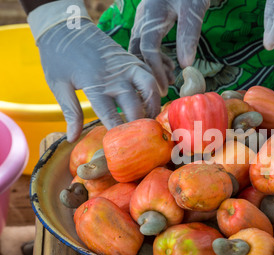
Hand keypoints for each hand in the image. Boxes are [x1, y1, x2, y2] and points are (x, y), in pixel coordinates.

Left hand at [28, 0, 160, 141]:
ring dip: (153, 105)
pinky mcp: (131, 59)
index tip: (122, 146)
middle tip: (140, 138)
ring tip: (150, 119)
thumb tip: (73, 138)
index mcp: (95, 84)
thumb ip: (70, 112)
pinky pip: (149, 76)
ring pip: (149, 88)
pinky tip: (151, 101)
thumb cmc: (58, 58)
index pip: (112, 115)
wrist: (65, 27)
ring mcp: (126, 66)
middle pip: (135, 105)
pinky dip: (154, 89)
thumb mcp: (59, 86)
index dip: (118, 132)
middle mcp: (115, 76)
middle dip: (139, 124)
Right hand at [129, 0, 209, 95]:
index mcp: (152, 15)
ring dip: (151, 65)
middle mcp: (143, 18)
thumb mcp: (194, 8)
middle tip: (163, 88)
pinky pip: (145, 42)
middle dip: (148, 71)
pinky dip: (154, 57)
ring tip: (168, 79)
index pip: (148, 49)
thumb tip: (186, 65)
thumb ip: (189, 35)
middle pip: (137, 50)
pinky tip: (169, 65)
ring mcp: (144, 18)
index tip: (163, 87)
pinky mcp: (149, 20)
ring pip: (139, 48)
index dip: (154, 70)